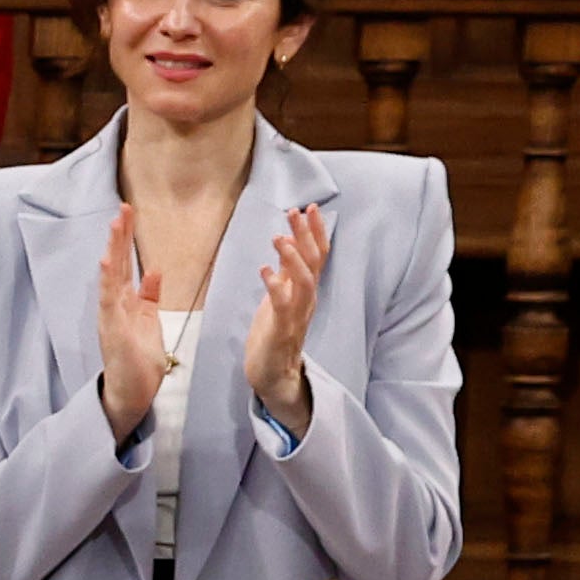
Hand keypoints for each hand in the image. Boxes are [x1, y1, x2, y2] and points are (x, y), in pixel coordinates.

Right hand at [95, 203, 168, 445]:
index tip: (129, 214)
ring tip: (116, 225)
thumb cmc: (139, 361)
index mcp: (126, 302)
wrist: (131, 392)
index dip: (126, 239)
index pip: (125, 264)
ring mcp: (110, 315)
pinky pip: (108, 299)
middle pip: (117, 263)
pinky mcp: (112, 328)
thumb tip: (155, 271)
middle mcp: (114, 304)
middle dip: (120, 236)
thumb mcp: (150, 322)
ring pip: (111, 275)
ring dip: (113, 250)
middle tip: (124, 208)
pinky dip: (107, 279)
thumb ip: (150, 296)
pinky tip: (108, 260)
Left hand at [244, 203, 330, 440]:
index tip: (309, 207)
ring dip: (293, 258)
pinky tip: (264, 269)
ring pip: (303, 281)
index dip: (314, 232)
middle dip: (306, 235)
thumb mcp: (280, 297)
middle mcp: (306, 299)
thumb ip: (285, 275)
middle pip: (313, 262)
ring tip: (279, 237)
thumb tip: (285, 250)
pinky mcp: (281, 330)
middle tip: (296, 210)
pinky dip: (274, 286)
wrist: (273, 372)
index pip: (316, 255)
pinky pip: (281, 305)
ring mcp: (296, 314)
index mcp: (305, 290)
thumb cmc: (274, 333)